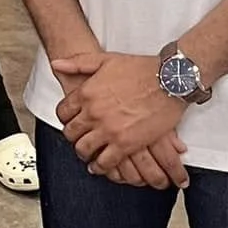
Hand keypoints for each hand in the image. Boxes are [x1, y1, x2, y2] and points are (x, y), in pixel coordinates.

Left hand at [52, 50, 189, 184]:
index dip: (66, 119)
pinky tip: (101, 166)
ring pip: (84, 149)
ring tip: (89, 154)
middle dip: (73, 137)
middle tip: (80, 139)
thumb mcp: (106, 60)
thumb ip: (78, 63)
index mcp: (86, 93)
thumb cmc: (141, 69)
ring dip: (84, 153)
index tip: (72, 122)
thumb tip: (57, 64)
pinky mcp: (125, 144)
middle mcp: (93, 113)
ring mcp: (108, 130)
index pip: (63, 112)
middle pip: (71, 133)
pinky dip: (100, 167)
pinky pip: (105, 162)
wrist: (170, 80)